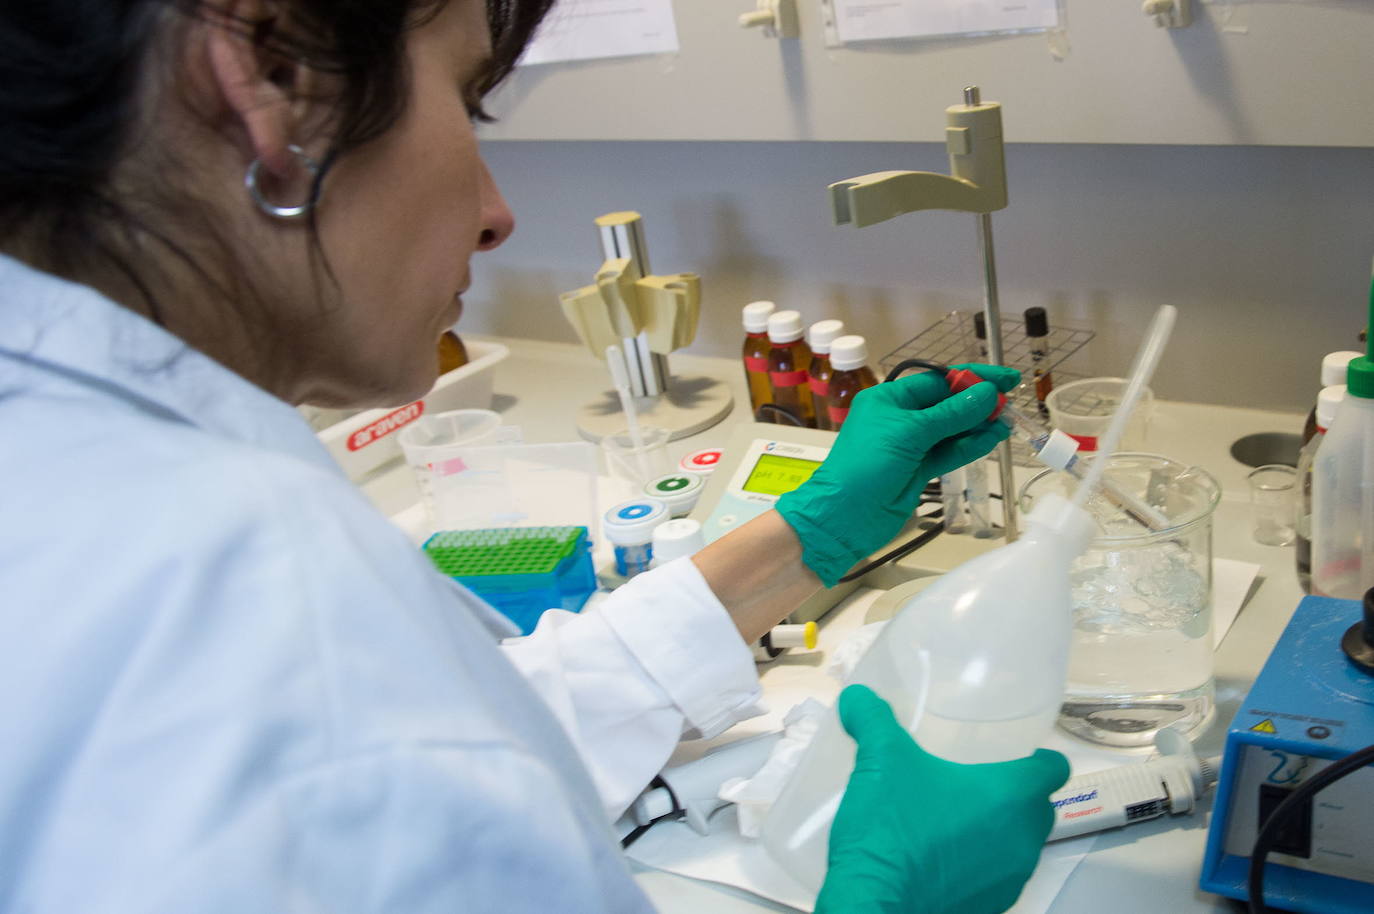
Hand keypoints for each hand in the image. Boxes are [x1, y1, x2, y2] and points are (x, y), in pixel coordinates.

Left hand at [774, 364, 1019, 585]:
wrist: (844, 516)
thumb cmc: (868, 464)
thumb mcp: (910, 433)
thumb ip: (952, 414)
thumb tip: (988, 392)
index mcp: (888, 399)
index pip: (937, 380)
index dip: (972, 378)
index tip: (1006, 378)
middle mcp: (899, 418)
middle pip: (946, 404)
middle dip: (978, 403)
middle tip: (1011, 404)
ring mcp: (909, 445)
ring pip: (951, 430)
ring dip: (978, 426)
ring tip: (1008, 423)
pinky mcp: (917, 469)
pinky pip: (948, 452)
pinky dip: (969, 446)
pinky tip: (992, 439)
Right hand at [816, 685, 1069, 913]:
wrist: (875, 908)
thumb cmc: (891, 831)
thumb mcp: (879, 762)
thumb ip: (873, 720)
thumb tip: (858, 696)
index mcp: (1012, 797)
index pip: (1054, 768)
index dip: (1036, 756)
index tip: (1006, 752)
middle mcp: (1024, 841)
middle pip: (1037, 808)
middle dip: (1012, 795)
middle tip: (969, 780)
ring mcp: (1010, 881)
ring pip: (1018, 845)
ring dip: (995, 831)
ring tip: (950, 819)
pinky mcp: (991, 908)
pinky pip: (995, 876)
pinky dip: (977, 865)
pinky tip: (938, 857)